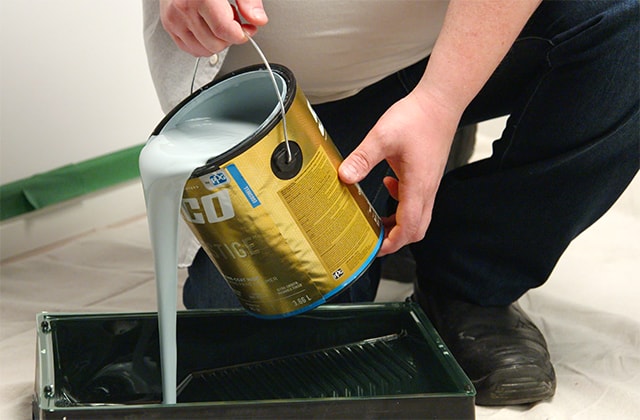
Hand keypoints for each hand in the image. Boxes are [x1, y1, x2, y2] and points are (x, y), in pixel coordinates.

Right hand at [159, 0, 267, 56]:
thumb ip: (248, 0)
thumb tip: (258, 20)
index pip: (225, 31)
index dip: (242, 34)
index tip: (248, 29)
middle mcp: (184, 8)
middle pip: (216, 44)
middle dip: (230, 37)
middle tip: (232, 20)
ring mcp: (174, 18)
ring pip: (204, 50)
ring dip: (217, 41)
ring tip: (218, 21)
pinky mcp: (169, 25)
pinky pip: (191, 49)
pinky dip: (204, 45)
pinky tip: (208, 28)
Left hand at [339, 91, 459, 255]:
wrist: (440, 102)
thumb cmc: (418, 118)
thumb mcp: (382, 137)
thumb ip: (362, 158)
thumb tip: (345, 177)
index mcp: (418, 186)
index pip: (409, 228)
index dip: (392, 243)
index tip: (375, 249)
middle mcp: (427, 189)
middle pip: (417, 229)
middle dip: (396, 240)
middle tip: (375, 241)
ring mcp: (429, 183)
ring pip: (418, 215)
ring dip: (399, 223)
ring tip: (378, 221)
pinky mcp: (427, 174)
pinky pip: (417, 199)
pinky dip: (402, 202)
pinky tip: (389, 184)